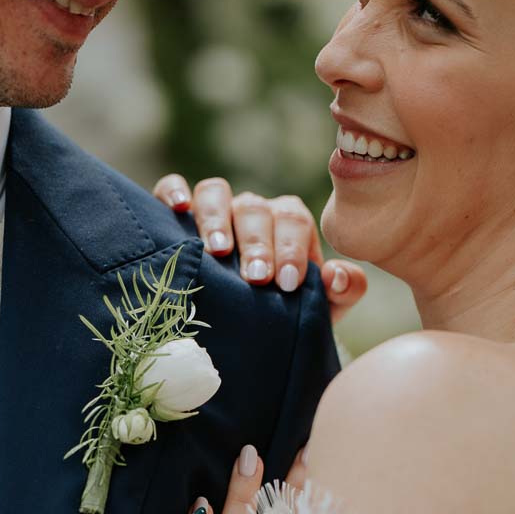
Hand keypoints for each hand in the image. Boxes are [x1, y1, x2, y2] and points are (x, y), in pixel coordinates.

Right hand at [154, 172, 366, 322]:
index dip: (291, 249)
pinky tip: (178, 210)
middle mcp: (253, 211)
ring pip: (215, 193)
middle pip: (254, 209)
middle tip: (256, 278)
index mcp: (288, 224)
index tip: (287, 283)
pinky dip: (173, 192)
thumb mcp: (320, 307)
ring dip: (216, 220)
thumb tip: (337, 275)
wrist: (249, 326)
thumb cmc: (286, 312)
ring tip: (217, 251)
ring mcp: (216, 209)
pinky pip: (172, 187)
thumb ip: (342, 291)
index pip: (293, 221)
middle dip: (257, 244)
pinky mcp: (178, 212)